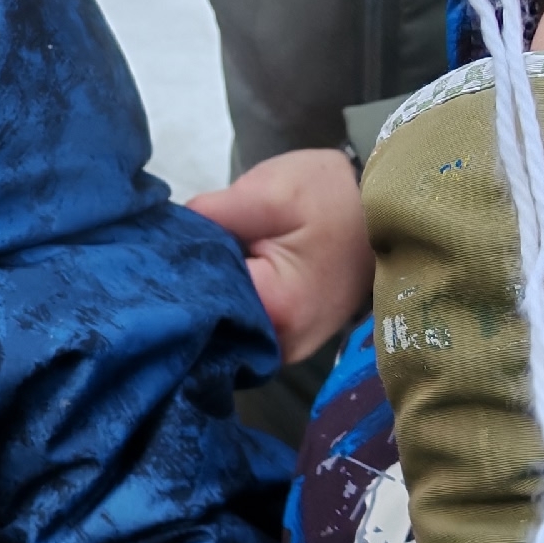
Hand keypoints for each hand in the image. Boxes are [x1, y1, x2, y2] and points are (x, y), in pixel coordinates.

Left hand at [188, 147, 373, 362]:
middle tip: (167, 254)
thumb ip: (213, 213)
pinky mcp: (291, 343)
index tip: (157, 250)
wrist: (386, 209)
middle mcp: (282, 346)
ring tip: (195, 263)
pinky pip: (247, 328)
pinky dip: (232, 305)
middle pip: (211, 323)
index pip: (200, 300)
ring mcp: (289, 351)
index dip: (174, 271)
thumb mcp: (269, 191)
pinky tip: (223, 277)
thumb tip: (169, 231)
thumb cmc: (332, 198)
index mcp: (277, 309)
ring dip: (211, 298)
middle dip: (189, 288)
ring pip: (227, 328)